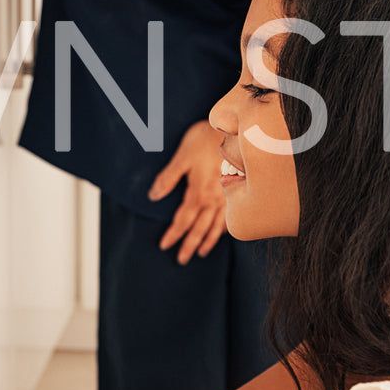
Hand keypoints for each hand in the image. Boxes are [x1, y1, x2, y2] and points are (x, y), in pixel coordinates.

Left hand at [149, 121, 228, 264]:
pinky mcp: (236, 191)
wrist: (234, 130)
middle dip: (189, 244)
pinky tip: (223, 232)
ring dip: (207, 240)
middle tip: (182, 260)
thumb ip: (168, 178)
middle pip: (199, 228)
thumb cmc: (205, 140)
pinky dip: (225, 228)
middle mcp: (214, 199)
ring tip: (200, 252)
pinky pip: (230, 216)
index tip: (164, 245)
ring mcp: (227, 196)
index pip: (183, 220)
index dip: (173, 234)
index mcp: (198, 192)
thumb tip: (153, 196)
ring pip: (216, 225)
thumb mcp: (182, 156)